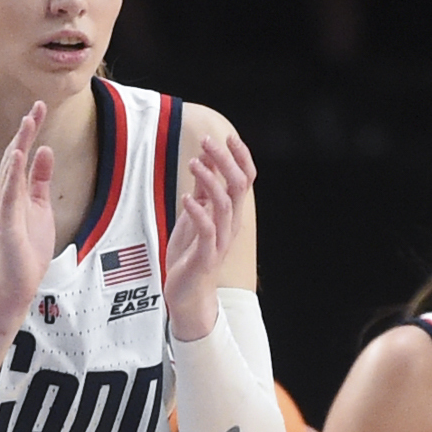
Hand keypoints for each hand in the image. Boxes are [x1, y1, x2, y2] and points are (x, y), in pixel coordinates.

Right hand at [0, 100, 62, 290]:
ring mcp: (3, 208)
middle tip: (36, 107)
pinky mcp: (6, 222)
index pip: (20, 154)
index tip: (39, 109)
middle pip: (13, 156)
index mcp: (12, 191)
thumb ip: (41, 179)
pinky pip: (9, 193)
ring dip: (19, 145)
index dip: (30, 131)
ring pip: (10, 170)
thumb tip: (46, 151)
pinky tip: (19, 155)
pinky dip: (13, 173)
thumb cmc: (26, 248)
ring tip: (28, 123)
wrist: (18, 282)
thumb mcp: (40, 205)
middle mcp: (4, 195)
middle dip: (25, 131)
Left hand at [162, 129, 258, 338]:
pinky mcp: (206, 256)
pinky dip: (198, 212)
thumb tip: (206, 158)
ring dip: (210, 180)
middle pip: (239, 186)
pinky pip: (207, 230)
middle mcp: (230, 225)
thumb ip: (202, 188)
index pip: (246, 179)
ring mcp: (220, 240)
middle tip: (209, 141)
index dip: (240, 157)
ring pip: (225, 204)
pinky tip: (186, 199)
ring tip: (194, 163)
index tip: (227, 136)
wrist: (187, 294)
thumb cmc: (191, 253)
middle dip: (226, 161)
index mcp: (230, 213)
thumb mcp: (195, 214)